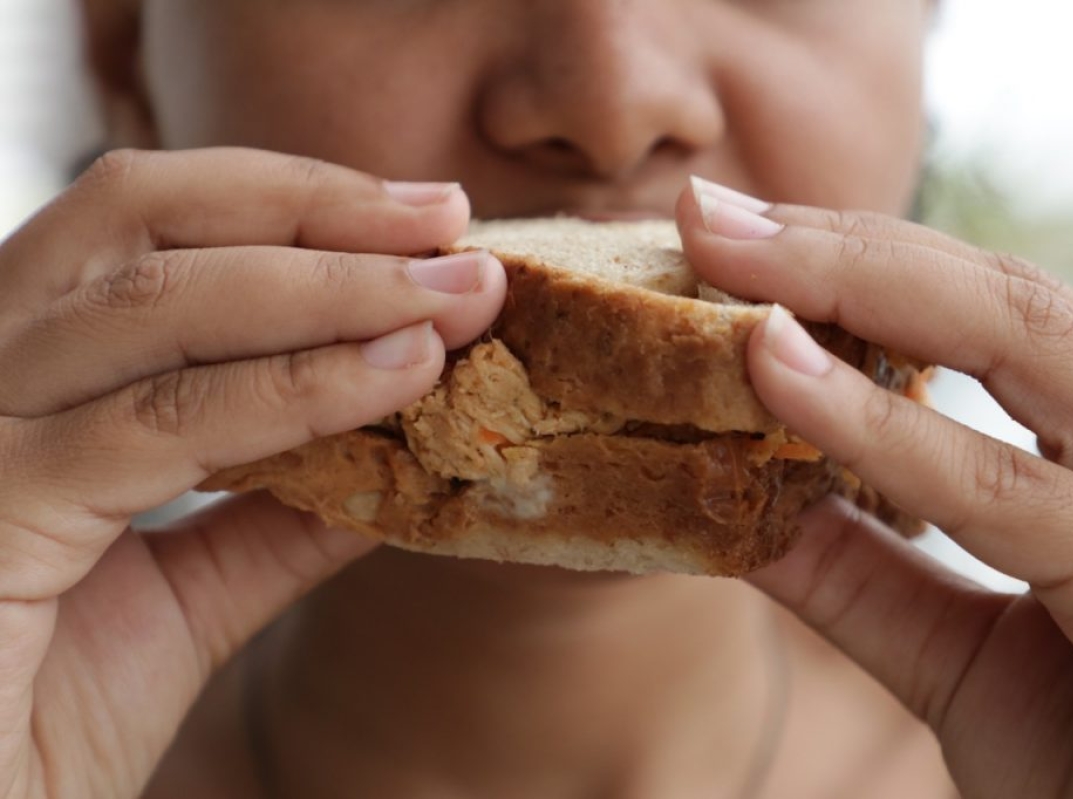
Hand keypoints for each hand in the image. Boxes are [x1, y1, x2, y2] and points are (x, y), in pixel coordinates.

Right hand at [0, 148, 505, 796]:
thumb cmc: (45, 712)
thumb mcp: (189, 590)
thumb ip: (284, 509)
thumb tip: (409, 443)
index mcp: (18, 368)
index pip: (148, 223)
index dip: (293, 200)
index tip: (430, 217)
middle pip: (141, 219)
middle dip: (320, 213)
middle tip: (456, 232)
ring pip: (158, 306)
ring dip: (333, 290)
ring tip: (457, 299)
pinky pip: (158, 427)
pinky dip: (294, 391)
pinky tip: (399, 377)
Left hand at [679, 178, 1072, 796]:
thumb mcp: (960, 654)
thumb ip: (862, 571)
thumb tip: (736, 495)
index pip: (999, 316)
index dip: (866, 266)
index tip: (741, 233)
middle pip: (1013, 298)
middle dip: (849, 246)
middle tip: (712, 211)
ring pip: (1028, 344)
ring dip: (857, 288)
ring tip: (726, 258)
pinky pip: (1009, 496)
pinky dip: (884, 428)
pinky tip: (776, 373)